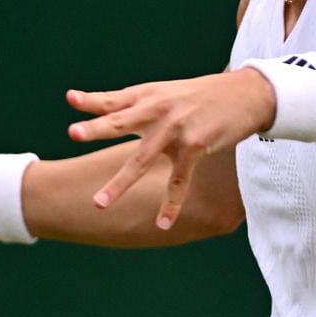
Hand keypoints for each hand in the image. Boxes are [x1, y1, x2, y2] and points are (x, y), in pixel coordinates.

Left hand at [65, 69, 274, 228]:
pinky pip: (178, 181)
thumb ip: (132, 103)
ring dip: (120, 183)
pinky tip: (162, 224)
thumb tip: (97, 106)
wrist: (245, 95)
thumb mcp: (164, 92)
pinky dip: (171, 204)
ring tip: (98, 204)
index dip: (91, 100)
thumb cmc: (198, 95)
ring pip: (142, 160)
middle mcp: (158, 110)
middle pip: (122, 121)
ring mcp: (176, 130)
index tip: (70, 100)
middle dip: (97, 128)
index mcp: (147, 96)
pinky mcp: (195, 147)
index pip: (113, 99)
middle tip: (73, 133)